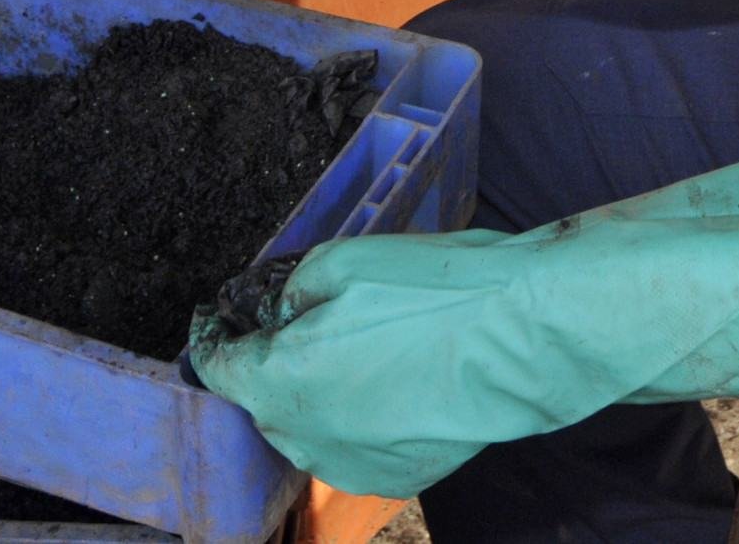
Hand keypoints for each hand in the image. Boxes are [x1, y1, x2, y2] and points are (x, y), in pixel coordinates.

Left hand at [191, 159, 738, 495]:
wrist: (525, 336)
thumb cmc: (436, 290)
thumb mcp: (341, 262)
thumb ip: (288, 293)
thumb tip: (275, 312)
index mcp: (277, 380)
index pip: (214, 363)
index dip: (214, 333)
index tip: (219, 316)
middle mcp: (303, 436)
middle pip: (264, 397)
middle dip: (276, 359)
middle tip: (311, 315)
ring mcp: (351, 465)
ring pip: (311, 424)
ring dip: (319, 390)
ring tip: (366, 343)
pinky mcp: (398, 477)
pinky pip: (356, 441)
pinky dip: (362, 413)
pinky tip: (399, 374)